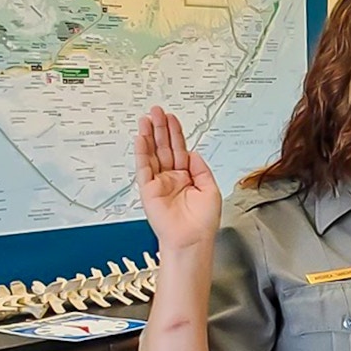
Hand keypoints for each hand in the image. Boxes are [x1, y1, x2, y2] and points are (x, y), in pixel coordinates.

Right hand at [134, 106, 220, 250]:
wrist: (192, 239)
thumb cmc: (202, 221)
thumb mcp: (210, 189)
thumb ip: (200, 168)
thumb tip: (191, 152)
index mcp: (187, 176)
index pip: (179, 149)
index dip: (176, 133)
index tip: (172, 118)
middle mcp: (172, 177)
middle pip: (164, 147)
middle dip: (160, 128)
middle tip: (157, 110)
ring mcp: (159, 182)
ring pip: (152, 154)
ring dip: (149, 136)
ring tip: (146, 119)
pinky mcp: (148, 189)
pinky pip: (143, 167)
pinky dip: (142, 152)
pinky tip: (141, 139)